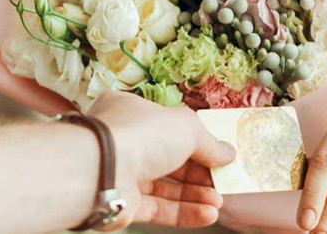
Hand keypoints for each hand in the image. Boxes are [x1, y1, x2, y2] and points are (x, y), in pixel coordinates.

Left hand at [85, 91, 235, 229]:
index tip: (219, 154)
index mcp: (132, 112)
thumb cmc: (139, 135)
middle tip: (222, 181)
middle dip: (199, 173)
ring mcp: (122, 174)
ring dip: (195, 195)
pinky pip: (157, 209)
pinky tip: (207, 214)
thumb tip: (227, 154)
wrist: (99, 171)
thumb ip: (209, 142)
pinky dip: (184, 212)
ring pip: (164, 187)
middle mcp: (125, 142)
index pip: (169, 127)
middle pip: (169, 160)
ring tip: (219, 201)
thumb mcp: (187, 127)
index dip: (196, 142)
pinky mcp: (122, 204)